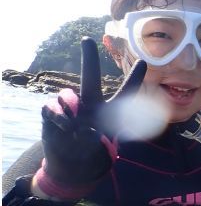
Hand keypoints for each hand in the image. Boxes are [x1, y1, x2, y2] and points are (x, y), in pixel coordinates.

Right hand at [34, 37, 145, 199]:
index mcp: (109, 112)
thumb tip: (79, 127)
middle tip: (87, 40)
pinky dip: (59, 118)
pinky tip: (65, 129)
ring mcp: (71, 108)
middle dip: (89, 59)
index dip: (134, 78)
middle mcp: (90, 104)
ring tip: (75, 130)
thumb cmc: (94, 153)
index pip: (125, 93)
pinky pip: (53, 108)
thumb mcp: (103, 148)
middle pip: (90, 78)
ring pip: (67, 96)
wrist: (72, 165)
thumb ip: (97, 138)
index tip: (143, 61)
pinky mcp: (52, 113)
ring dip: (70, 111)